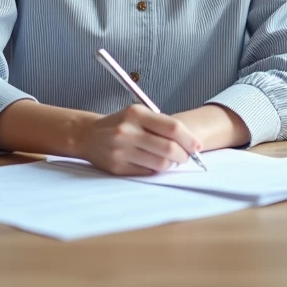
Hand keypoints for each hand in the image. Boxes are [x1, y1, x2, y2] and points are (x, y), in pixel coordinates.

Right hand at [76, 105, 201, 175]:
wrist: (88, 135)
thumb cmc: (120, 124)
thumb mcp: (138, 114)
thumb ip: (161, 125)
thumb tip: (191, 143)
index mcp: (136, 114)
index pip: (172, 127)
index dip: (189, 139)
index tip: (198, 146)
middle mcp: (127, 131)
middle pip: (169, 148)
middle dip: (184, 155)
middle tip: (186, 156)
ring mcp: (121, 150)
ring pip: (160, 163)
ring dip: (171, 164)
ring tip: (170, 159)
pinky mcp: (117, 167)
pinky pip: (147, 172)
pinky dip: (155, 169)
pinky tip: (153, 163)